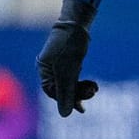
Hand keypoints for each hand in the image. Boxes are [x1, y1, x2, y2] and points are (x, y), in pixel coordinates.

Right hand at [36, 0, 98, 116]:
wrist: (76, 23)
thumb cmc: (70, 45)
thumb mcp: (69, 71)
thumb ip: (66, 92)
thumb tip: (65, 115)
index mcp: (44, 71)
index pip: (54, 93)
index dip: (67, 100)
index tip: (82, 107)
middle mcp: (49, 69)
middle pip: (63, 90)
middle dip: (78, 93)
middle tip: (93, 92)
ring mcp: (59, 66)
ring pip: (70, 85)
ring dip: (82, 89)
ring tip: (95, 87)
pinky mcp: (69, 62)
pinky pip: (74, 78)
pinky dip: (83, 82)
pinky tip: (92, 85)